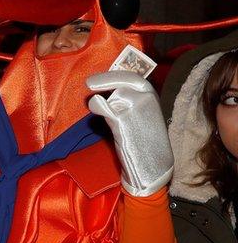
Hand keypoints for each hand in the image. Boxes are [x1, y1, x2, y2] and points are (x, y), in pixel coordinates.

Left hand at [87, 71, 173, 196]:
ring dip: (102, 105)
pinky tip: (98, 112)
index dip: (113, 76)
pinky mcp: (124, 121)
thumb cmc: (143, 140)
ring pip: (112, 97)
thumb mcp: (140, 115)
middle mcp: (146, 99)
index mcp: (151, 97)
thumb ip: (127, 101)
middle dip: (105, 81)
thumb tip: (105, 92)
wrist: (153, 165)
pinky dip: (99, 108)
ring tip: (107, 117)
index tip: (95, 80)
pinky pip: (106, 108)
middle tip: (88, 84)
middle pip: (122, 83)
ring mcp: (136, 109)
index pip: (133, 78)